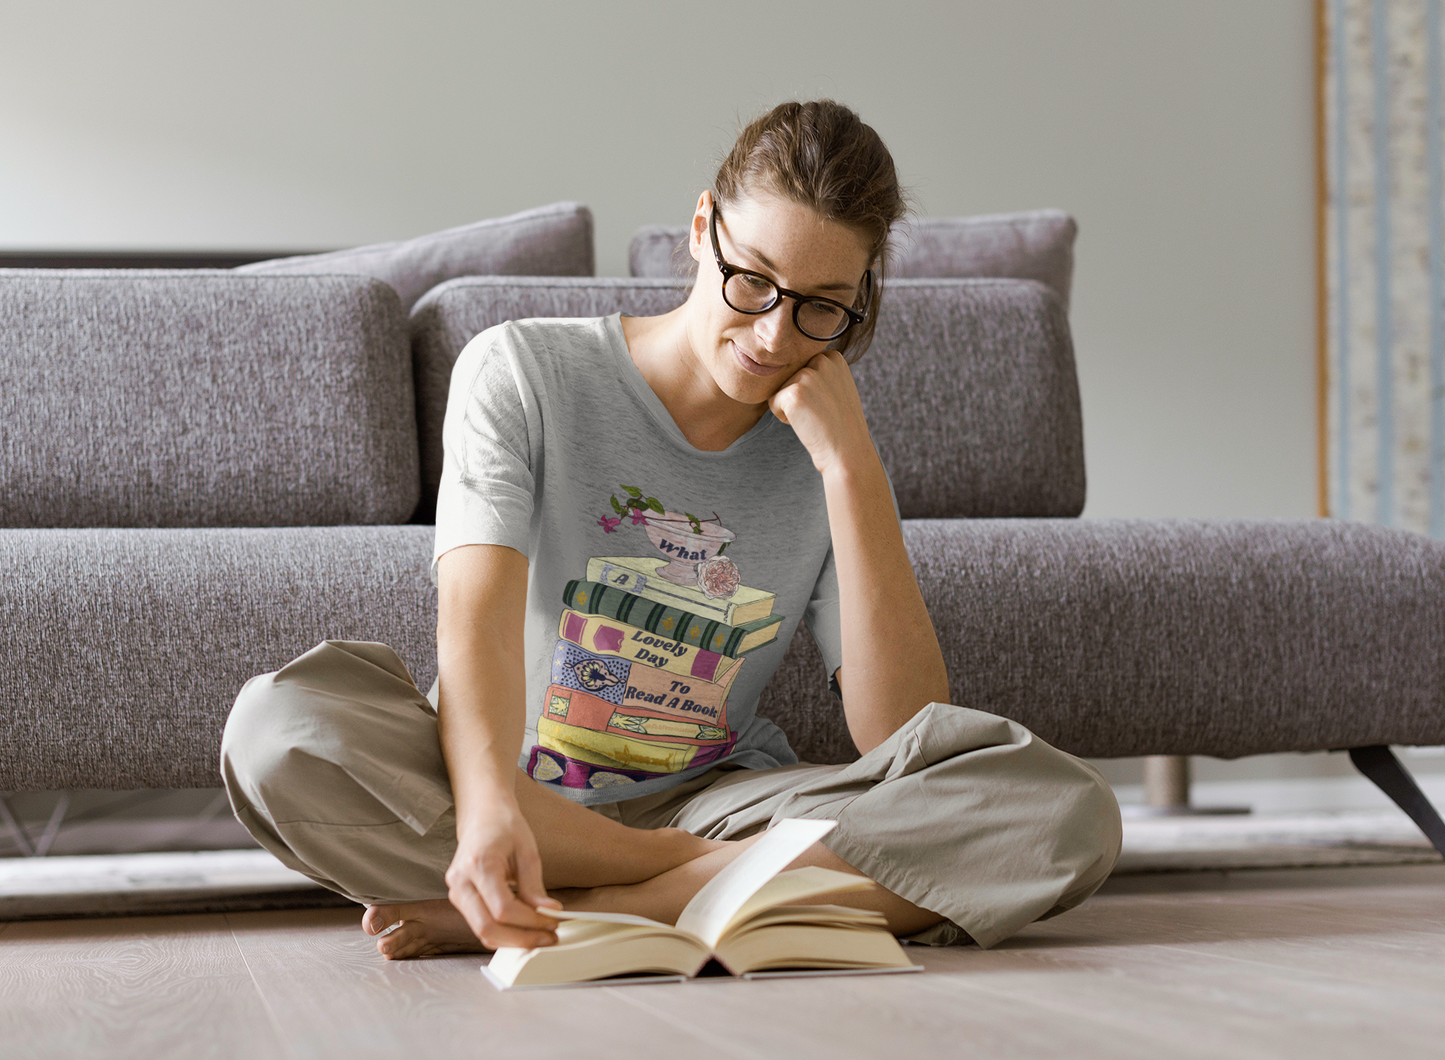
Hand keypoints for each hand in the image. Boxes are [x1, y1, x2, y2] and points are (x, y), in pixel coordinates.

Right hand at [444, 795, 560, 949]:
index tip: (554, 921)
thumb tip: (549, 913)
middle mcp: (460, 882)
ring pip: (482, 932)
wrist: (482, 816)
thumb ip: (534, 886)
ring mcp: (456, 892)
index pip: (503, 909)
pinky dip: (504, 932)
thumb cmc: (504, 827)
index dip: (531, 921)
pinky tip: (524, 928)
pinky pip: (481, 925)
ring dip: (513, 940)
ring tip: (540, 935)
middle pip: (488, 928)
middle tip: (549, 938)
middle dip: (522, 939)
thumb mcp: (527, 851)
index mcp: (478, 865)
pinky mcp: (459, 899)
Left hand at [768, 350, 874, 477]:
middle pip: (790, 376)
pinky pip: (773, 402)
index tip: (828, 403)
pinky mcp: (794, 392)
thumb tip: (792, 364)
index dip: (810, 390)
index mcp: (833, 357)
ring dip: (792, 407)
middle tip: (821, 412)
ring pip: (781, 389)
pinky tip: (806, 423)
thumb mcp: (837, 387)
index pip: (802, 367)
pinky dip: (784, 417)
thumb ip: (820, 372)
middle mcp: (822, 360)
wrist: (847, 451)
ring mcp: (808, 375)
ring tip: (815, 418)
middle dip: (799, 396)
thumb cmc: (840, 424)